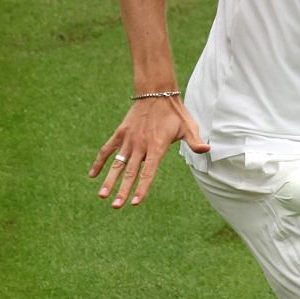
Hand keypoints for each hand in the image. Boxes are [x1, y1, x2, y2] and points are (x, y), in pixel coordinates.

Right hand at [90, 96, 209, 208]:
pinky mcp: (120, 133)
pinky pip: (107, 150)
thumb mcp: (188, 127)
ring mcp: (129, 140)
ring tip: (102, 196)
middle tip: (116, 206)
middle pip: (130, 173)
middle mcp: (140, 146)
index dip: (142, 189)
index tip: (135, 203)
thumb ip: (195, 141)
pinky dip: (99, 162)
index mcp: (156, 147)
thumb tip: (207, 150)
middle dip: (123, 191)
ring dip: (109, 181)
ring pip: (117, 164)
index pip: (148, 173)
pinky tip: (93, 176)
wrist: (157, 92)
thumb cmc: (175, 113)